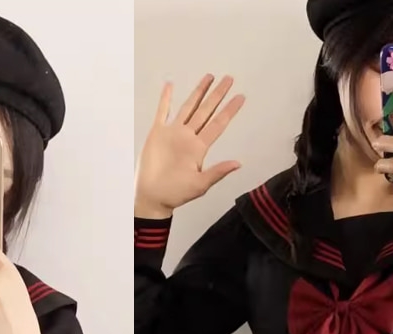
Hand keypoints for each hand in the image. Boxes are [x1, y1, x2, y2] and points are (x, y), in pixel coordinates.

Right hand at [135, 75, 245, 217]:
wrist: (152, 197)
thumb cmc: (175, 194)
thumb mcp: (200, 185)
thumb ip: (218, 172)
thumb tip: (238, 163)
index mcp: (199, 148)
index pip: (218, 124)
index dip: (229, 111)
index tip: (241, 97)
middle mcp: (188, 137)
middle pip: (206, 111)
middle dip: (217, 95)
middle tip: (229, 79)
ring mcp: (173, 133)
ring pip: (188, 107)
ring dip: (198, 92)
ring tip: (209, 77)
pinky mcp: (157, 134)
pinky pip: (162, 112)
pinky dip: (165, 99)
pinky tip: (170, 85)